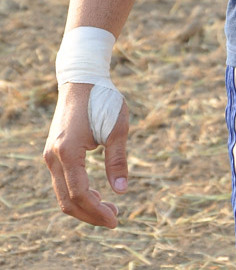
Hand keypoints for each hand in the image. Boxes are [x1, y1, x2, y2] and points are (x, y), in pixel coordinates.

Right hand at [43, 82, 128, 226]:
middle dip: (91, 214)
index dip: (97, 211)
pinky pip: (61, 182)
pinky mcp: (53, 152)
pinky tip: (96, 194)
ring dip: (84, 205)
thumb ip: (117, 160)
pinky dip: (77, 193)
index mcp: (68, 151)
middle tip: (115, 217)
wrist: (82, 79)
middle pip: (67, 200)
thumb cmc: (103, 99)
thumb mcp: (117, 127)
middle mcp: (53, 156)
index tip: (116, 219)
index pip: (80, 194)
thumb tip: (121, 190)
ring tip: (109, 207)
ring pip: (62, 194)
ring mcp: (50, 155)